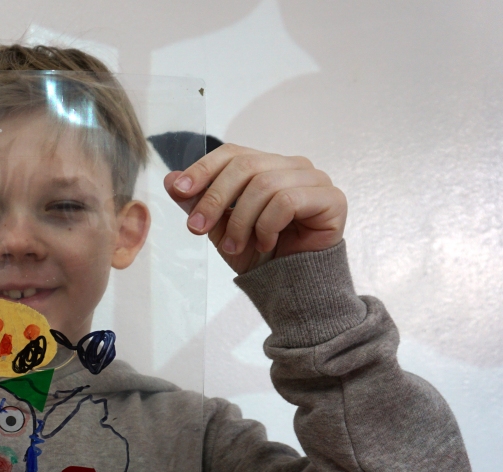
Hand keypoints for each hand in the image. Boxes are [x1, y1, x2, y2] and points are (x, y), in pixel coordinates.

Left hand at [164, 144, 345, 274]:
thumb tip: (171, 179)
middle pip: (245, 166)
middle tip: (197, 229)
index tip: (180, 191)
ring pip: (264, 185)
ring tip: (234, 246)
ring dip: (241, 221)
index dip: (203, 169)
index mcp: (267, 166)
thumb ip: (199, 202)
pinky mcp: (331, 199)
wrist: (290, 286)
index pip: (232, 153)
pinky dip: (268, 226)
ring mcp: (315, 180)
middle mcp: (292, 166)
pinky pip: (288, 201)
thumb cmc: (260, 255)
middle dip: (215, 199)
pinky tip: (266, 243)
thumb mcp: (220, 228)